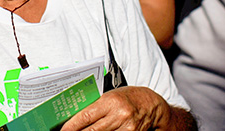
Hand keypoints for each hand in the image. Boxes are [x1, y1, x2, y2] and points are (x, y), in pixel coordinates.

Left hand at [60, 86, 175, 130]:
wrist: (152, 104)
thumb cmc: (129, 97)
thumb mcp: (111, 96)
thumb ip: (96, 107)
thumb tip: (76, 118)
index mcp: (111, 101)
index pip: (86, 115)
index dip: (72, 125)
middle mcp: (119, 115)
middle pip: (92, 130)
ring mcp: (127, 128)